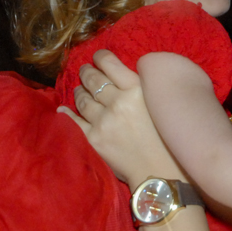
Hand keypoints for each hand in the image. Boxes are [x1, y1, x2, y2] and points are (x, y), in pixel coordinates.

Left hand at [57, 50, 185, 184]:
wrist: (161, 173)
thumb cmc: (168, 140)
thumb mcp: (161, 106)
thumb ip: (143, 89)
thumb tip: (123, 76)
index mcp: (138, 90)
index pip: (110, 64)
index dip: (101, 57)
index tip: (98, 57)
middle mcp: (118, 101)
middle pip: (93, 79)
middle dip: (87, 72)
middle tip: (86, 71)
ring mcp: (103, 120)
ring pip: (82, 98)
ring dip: (79, 91)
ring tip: (80, 89)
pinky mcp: (94, 138)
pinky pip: (74, 121)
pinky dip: (66, 113)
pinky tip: (63, 109)